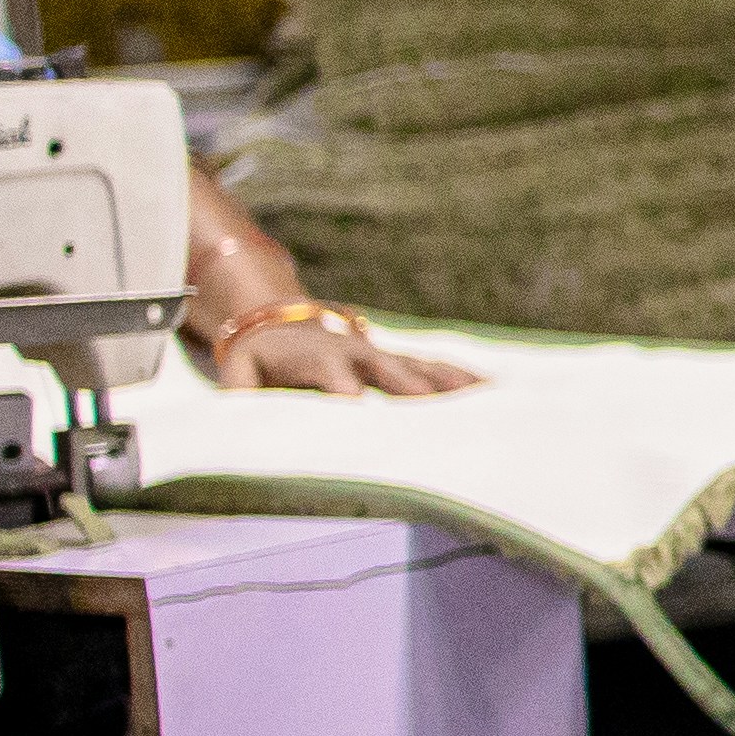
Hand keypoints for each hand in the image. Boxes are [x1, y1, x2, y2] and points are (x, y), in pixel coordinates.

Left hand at [207, 313, 476, 397]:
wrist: (277, 319)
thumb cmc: (258, 359)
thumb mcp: (240, 375)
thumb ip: (244, 395)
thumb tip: (244, 416)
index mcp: (317, 358)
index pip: (335, 377)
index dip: (349, 391)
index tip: (365, 408)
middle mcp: (357, 352)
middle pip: (394, 372)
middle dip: (420, 392)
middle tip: (449, 414)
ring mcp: (382, 353)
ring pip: (424, 368)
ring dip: (456, 384)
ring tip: (492, 398)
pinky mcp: (398, 358)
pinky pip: (438, 367)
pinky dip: (465, 378)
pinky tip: (495, 388)